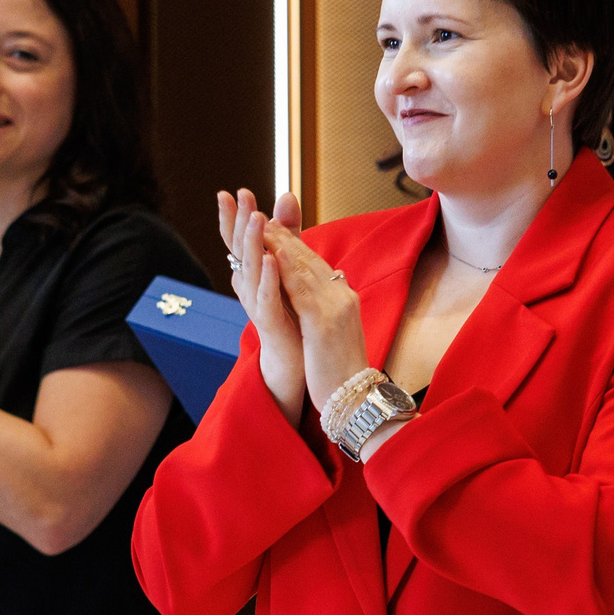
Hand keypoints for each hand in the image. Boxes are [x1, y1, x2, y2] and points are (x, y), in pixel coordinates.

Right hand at [217, 187, 305, 418]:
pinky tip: (271, 260)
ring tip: (255, 217)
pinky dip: (268, 278)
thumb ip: (286, 236)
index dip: (232, 217)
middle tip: (235, 194)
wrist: (293, 363)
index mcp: (253, 274)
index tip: (228, 191)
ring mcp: (258, 305)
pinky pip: (268, 298)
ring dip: (253, 243)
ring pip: (251, 270)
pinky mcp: (271, 323)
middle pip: (239, 250)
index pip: (238, 240)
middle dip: (238, 221)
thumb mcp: (286, 271)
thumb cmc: (289, 316)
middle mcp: (249, 288)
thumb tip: (283, 199)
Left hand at [259, 218, 367, 423]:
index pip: (314, 263)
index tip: (270, 227)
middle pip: (308, 259)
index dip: (291, 243)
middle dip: (282, 236)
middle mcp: (342, 295)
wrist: (355, 399)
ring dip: (280, 244)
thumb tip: (322, 289)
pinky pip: (301, 290)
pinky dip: (285, 270)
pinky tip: (271, 254)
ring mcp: (335, 306)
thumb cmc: (341, 372)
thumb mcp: (334, 332)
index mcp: (343, 297)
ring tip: (259, 224)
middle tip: (258, 215)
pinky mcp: (324, 322)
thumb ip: (325, 308)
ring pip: (303, 268)